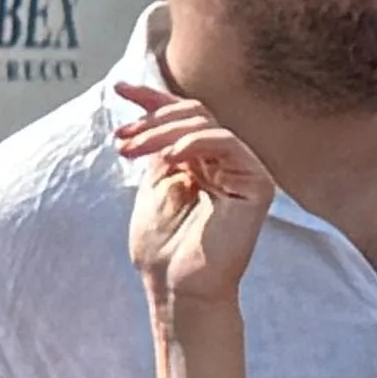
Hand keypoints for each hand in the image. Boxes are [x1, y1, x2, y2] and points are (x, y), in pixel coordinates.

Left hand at [117, 86, 276, 313]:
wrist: (178, 288)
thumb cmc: (163, 248)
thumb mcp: (152, 185)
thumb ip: (158, 149)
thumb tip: (151, 111)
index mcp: (202, 162)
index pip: (183, 117)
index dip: (152, 98)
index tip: (119, 88)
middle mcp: (225, 162)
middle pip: (194, 114)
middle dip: (152, 119)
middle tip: (122, 140)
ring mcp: (243, 171)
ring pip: (206, 124)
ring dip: (162, 131)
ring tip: (131, 150)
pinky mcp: (257, 184)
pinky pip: (228, 144)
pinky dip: (195, 142)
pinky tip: (170, 158)